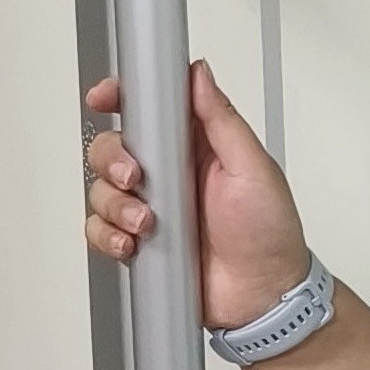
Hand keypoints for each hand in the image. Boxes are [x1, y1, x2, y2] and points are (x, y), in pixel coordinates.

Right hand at [84, 61, 312, 330]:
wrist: (263, 295)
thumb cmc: (269, 232)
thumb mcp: (253, 166)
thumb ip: (221, 119)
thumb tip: (199, 73)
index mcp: (197, 145)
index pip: (150, 110)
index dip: (122, 98)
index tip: (105, 97)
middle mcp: (169, 173)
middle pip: (113, 147)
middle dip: (113, 159)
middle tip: (134, 178)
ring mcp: (151, 207)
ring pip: (101, 190)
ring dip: (115, 205)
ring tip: (147, 224)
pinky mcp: (137, 241)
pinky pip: (100, 230)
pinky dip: (107, 235)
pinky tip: (132, 244)